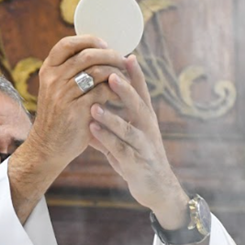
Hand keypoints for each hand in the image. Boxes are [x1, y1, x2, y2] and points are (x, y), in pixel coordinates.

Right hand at [26, 35, 130, 169]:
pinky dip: (116, 91)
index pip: (66, 44)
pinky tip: (122, 96)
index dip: (88, 40)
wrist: (49, 147)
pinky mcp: (77, 110)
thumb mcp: (56, 90)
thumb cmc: (59, 116)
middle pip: (87, 56)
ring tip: (126, 77)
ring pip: (97, 72)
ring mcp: (64, 95)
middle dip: (109, 55)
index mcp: (48, 70)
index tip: (104, 44)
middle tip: (123, 60)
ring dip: (116, 73)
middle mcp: (53, 80)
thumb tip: (100, 51)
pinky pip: (103, 92)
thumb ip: (70, 72)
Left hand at [87, 55, 188, 225]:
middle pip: (139, 105)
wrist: (158, 189)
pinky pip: (120, 150)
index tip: (127, 55)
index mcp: (145, 120)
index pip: (142, 93)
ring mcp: (144, 147)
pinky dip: (106, 140)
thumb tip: (86, 114)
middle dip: (126, 89)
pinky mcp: (137, 164)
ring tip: (95, 106)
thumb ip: (106, 129)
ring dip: (112, 117)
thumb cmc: (139, 161)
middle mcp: (148, 130)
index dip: (136, 75)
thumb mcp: (124, 141)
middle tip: (111, 73)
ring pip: (128, 129)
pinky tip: (92, 131)